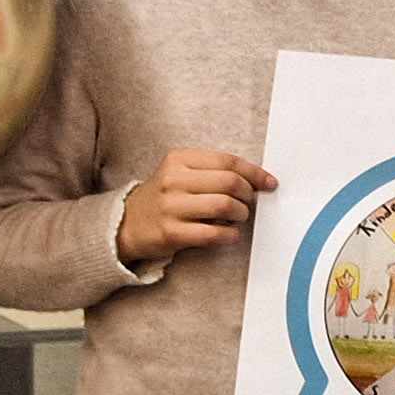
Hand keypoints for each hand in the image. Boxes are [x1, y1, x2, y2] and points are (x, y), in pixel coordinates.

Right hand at [118, 149, 275, 263]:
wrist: (126, 223)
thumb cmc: (163, 198)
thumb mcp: (180, 173)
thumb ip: (212, 171)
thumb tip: (255, 180)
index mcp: (179, 159)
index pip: (227, 161)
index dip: (254, 172)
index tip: (269, 182)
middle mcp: (173, 180)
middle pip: (230, 182)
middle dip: (249, 195)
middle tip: (249, 203)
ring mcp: (170, 206)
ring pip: (224, 206)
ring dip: (241, 214)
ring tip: (238, 218)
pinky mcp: (170, 232)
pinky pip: (212, 233)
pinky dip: (229, 235)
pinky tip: (230, 234)